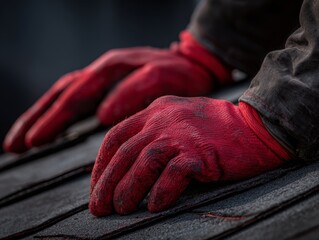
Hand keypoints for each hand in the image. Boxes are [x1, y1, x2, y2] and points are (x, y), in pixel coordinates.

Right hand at [3, 31, 231, 152]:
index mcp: (112, 69)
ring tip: (18, 141)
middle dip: (36, 120)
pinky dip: (56, 115)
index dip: (54, 119)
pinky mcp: (105, 87)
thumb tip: (102, 114)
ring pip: (63, 96)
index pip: (76, 95)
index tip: (35, 140)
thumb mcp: (162, 79)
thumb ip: (133, 93)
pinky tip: (45, 129)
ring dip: (39, 118)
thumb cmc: (180, 75)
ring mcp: (101, 78)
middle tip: (13, 145)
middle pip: (61, 95)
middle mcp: (101, 71)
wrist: (191, 65)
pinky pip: (74, 99)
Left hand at [89, 96, 289, 215]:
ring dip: (128, 189)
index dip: (102, 164)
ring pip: (143, 162)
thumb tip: (130, 166)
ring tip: (121, 210)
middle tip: (99, 208)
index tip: (97, 185)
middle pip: (125, 153)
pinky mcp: (200, 152)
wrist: (256, 124)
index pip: (116, 136)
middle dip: (107, 182)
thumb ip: (155, 134)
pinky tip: (154, 207)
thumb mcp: (178, 120)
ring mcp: (182, 134)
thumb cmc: (216, 129)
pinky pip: (173, 173)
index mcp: (155, 111)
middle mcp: (163, 119)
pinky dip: (161, 192)